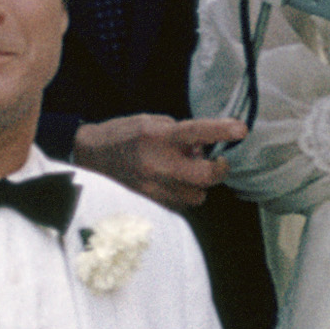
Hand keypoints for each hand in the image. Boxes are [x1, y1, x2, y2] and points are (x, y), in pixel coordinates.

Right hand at [71, 113, 245, 211]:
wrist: (89, 159)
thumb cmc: (122, 136)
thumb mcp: (150, 122)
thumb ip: (178, 132)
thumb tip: (203, 146)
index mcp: (157, 137)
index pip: (196, 132)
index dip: (221, 130)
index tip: (240, 129)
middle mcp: (157, 165)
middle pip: (206, 176)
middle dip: (218, 169)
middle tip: (216, 162)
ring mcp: (153, 189)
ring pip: (196, 196)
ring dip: (197, 185)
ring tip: (182, 173)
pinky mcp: (149, 205)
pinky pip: (180, 205)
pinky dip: (181, 195)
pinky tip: (169, 184)